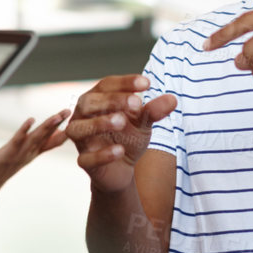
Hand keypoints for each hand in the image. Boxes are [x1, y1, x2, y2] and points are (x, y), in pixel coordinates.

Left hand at [0, 111, 67, 195]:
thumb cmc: (1, 169)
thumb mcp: (20, 157)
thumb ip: (33, 148)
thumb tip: (42, 140)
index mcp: (32, 153)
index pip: (51, 142)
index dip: (63, 131)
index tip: (75, 120)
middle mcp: (28, 153)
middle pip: (46, 136)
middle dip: (58, 124)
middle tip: (69, 111)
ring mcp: (19, 154)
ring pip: (36, 138)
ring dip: (47, 127)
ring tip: (58, 115)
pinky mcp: (7, 154)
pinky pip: (17, 140)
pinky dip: (24, 130)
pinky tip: (31, 120)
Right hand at [66, 74, 176, 192]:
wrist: (123, 169)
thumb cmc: (128, 137)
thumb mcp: (143, 123)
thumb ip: (153, 111)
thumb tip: (172, 100)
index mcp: (97, 99)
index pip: (107, 85)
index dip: (125, 83)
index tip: (147, 83)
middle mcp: (83, 116)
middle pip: (89, 102)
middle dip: (112, 100)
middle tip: (136, 103)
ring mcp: (81, 139)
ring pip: (79, 128)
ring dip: (100, 123)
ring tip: (121, 121)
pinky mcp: (84, 162)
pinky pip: (86, 158)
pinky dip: (102, 154)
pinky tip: (120, 151)